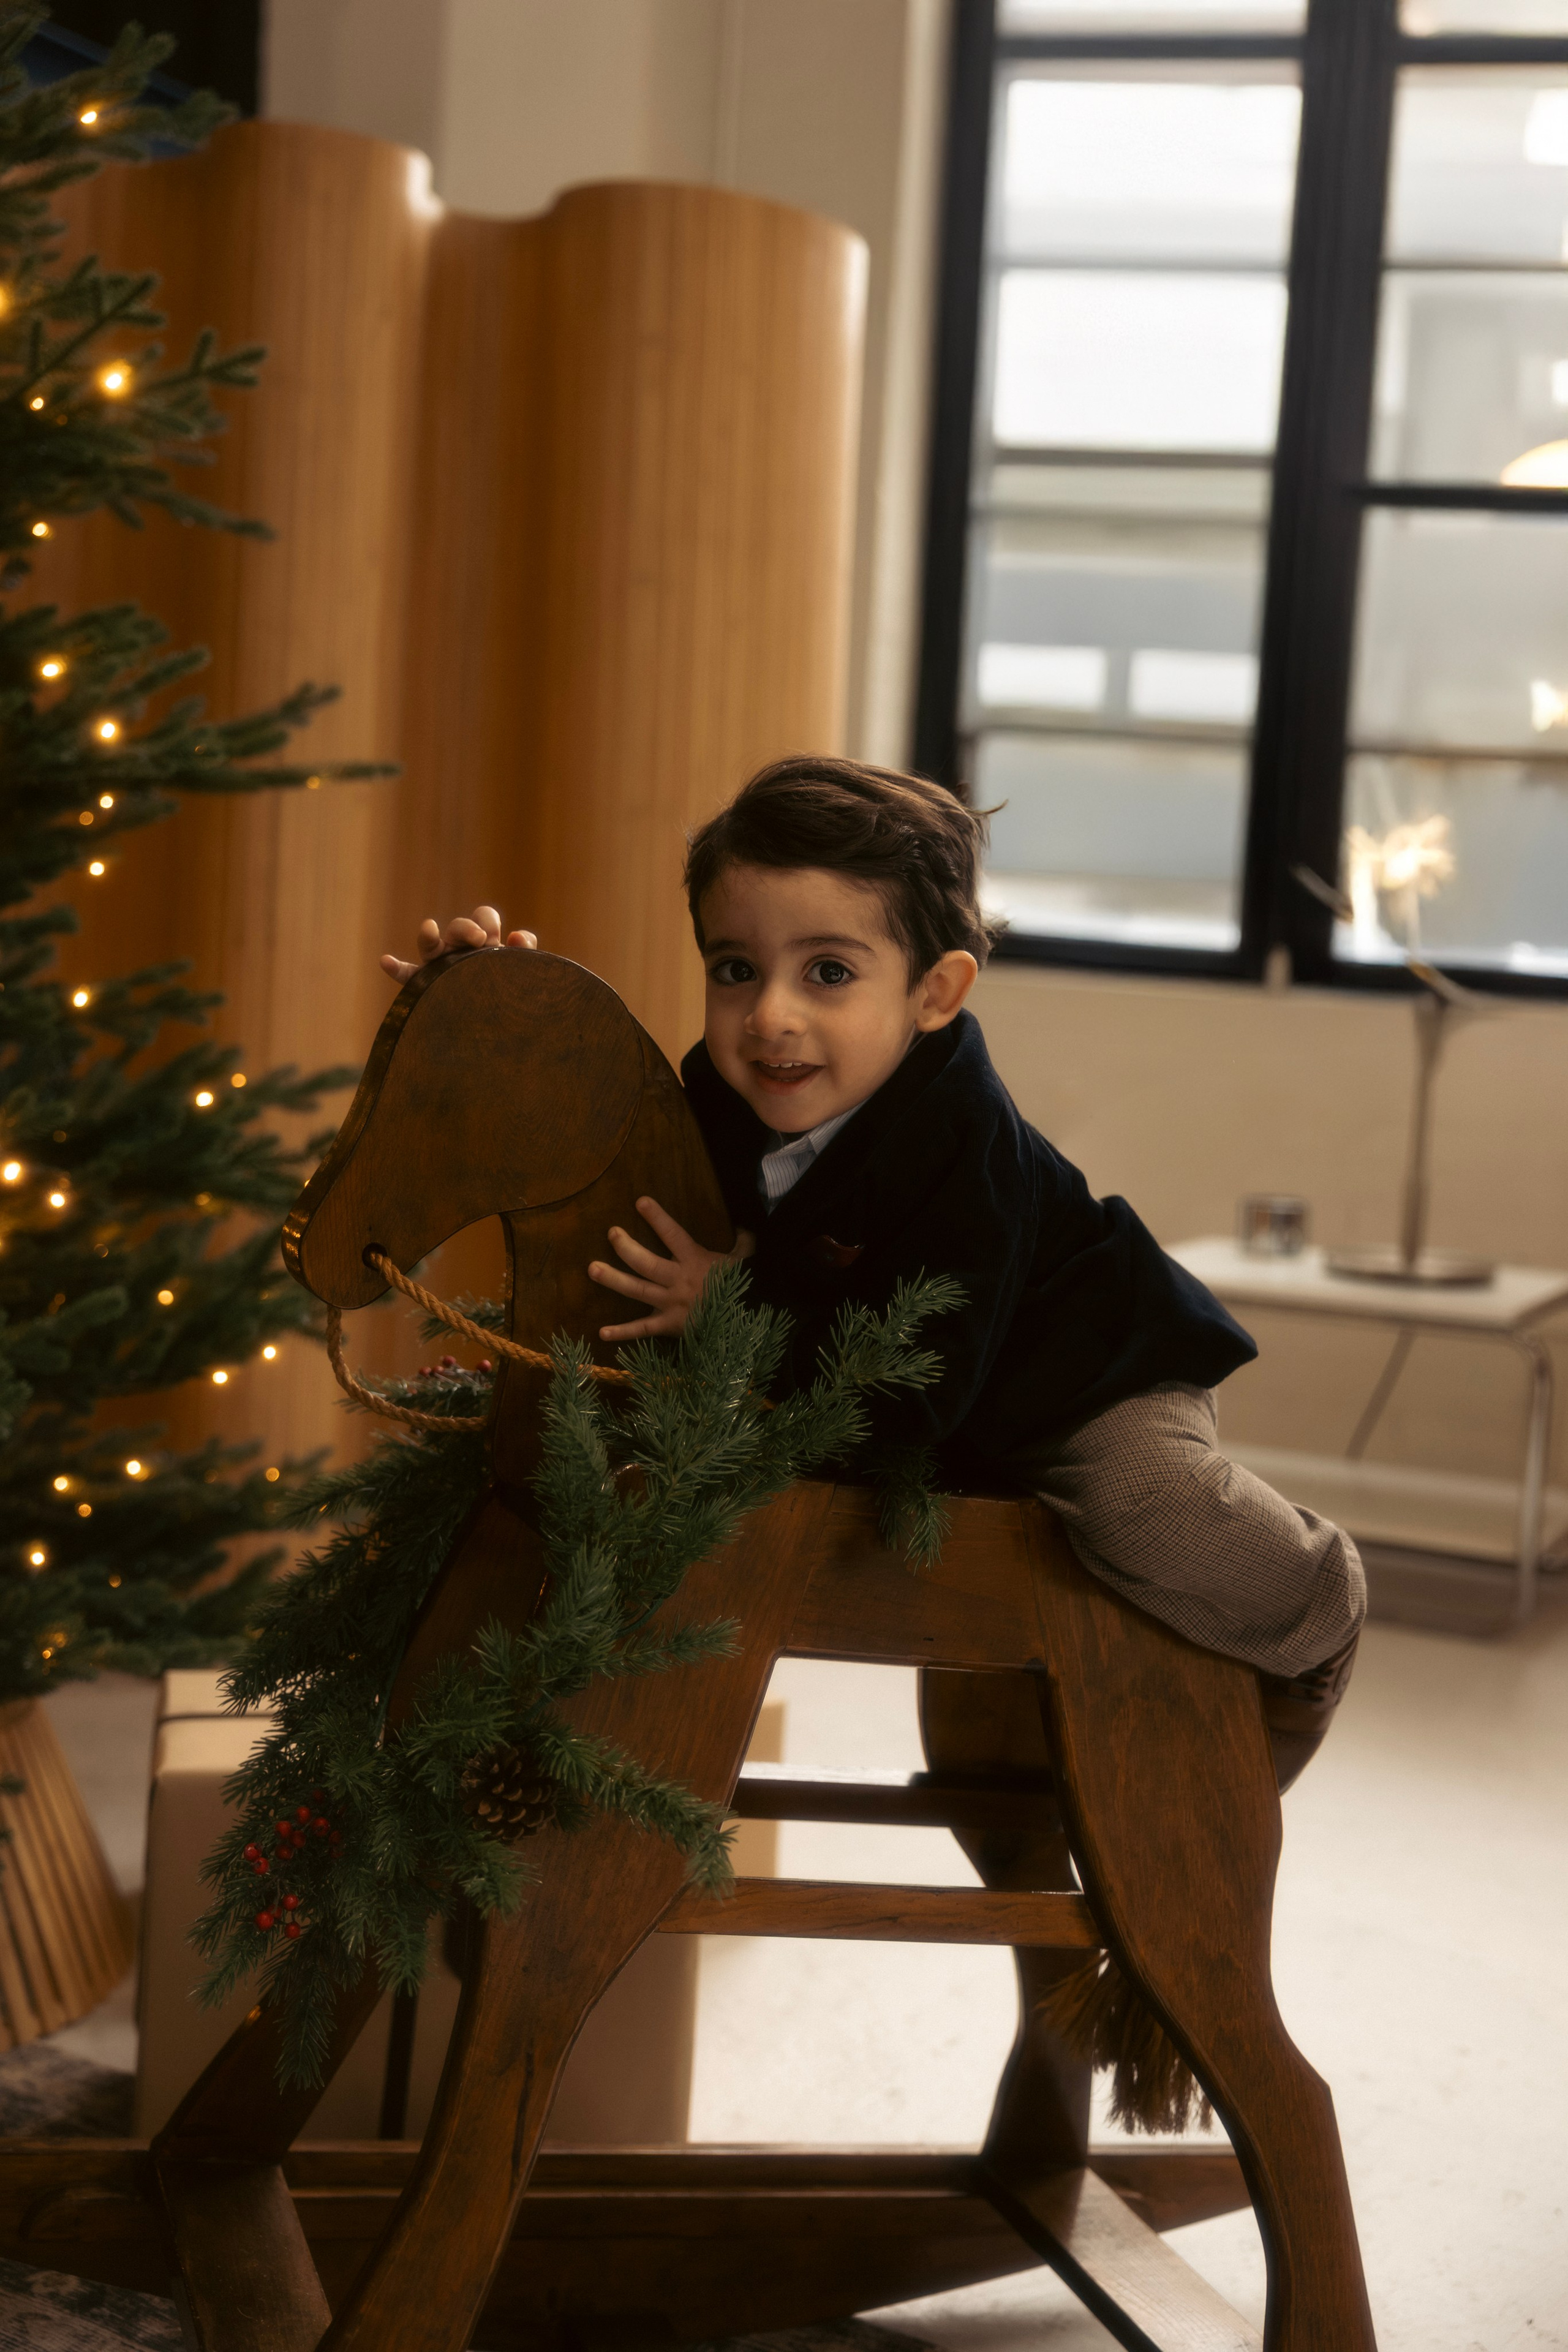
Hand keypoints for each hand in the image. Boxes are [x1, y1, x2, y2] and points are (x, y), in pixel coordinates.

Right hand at [380, 905, 535, 983]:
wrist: (500, 1035)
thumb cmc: (511, 997)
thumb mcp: (522, 971)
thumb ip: (525, 951)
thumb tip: (516, 935)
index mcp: (484, 943)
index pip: (483, 917)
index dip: (487, 920)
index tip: (495, 937)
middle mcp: (461, 951)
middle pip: (458, 927)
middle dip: (468, 927)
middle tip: (481, 940)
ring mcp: (440, 967)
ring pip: (430, 944)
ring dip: (429, 935)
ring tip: (429, 929)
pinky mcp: (425, 987)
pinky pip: (407, 976)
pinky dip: (396, 968)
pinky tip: (386, 961)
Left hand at [589, 1197, 754, 1340]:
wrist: (751, 1323)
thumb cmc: (748, 1289)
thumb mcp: (748, 1261)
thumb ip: (743, 1243)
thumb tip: (745, 1226)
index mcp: (696, 1260)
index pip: (673, 1234)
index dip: (657, 1218)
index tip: (640, 1202)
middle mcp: (679, 1280)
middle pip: (646, 1261)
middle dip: (626, 1247)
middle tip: (611, 1233)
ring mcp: (672, 1303)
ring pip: (637, 1290)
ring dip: (614, 1280)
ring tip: (593, 1269)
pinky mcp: (670, 1326)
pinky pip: (644, 1329)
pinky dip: (623, 1332)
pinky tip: (602, 1332)